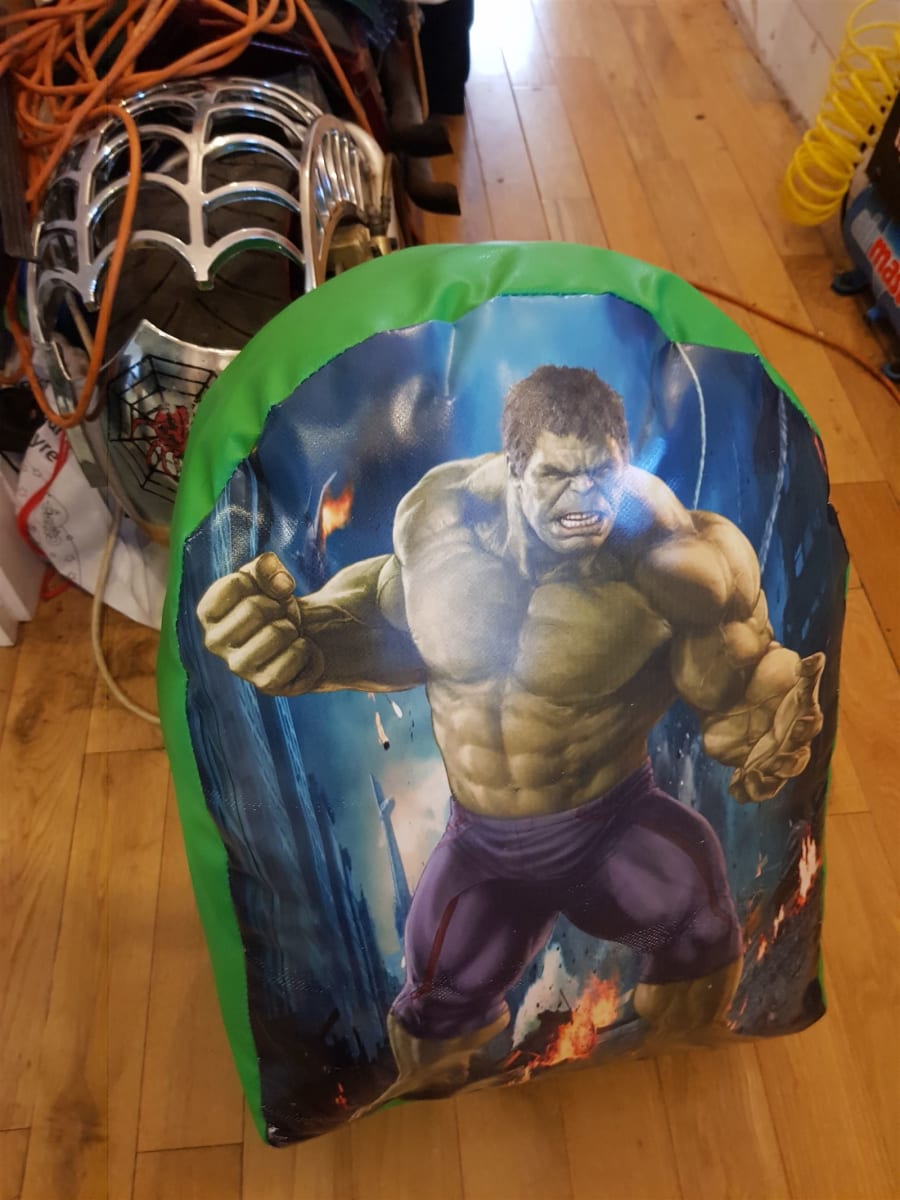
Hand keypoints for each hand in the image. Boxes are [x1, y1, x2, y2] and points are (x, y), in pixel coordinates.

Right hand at [196, 552, 323, 694]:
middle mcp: (215, 642)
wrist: (302, 635)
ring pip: (276, 633)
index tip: (265, 592)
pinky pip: (294, 657)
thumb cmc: (276, 604)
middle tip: (280, 616)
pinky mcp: (266, 684)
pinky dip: (305, 648)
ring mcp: (239, 666)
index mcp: (208, 614)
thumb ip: (265, 567)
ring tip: (287, 635)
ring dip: (292, 628)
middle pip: (254, 609)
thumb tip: (280, 583)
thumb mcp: (267, 578)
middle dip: (278, 607)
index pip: (234, 584)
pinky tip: (298, 652)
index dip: (261, 581)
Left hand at [730, 652, 824, 803]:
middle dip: (792, 756)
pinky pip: (759, 787)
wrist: (723, 698)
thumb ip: (765, 657)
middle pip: (800, 750)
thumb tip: (771, 646)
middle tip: (782, 757)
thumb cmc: (750, 678)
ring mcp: (776, 755)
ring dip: (771, 778)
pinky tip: (735, 790)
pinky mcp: (757, 770)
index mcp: (797, 707)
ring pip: (782, 772)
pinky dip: (750, 791)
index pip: (810, 714)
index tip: (803, 719)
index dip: (808, 718)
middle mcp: (792, 734)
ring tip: (754, 776)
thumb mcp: (754, 663)